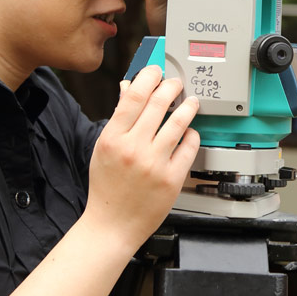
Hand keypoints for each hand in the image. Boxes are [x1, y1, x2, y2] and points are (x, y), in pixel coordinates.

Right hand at [87, 65, 199, 247]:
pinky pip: (189, 147)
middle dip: (172, 86)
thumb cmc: (107, 187)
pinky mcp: (172, 179)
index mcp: (113, 138)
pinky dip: (192, 135)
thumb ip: (118, 118)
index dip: (148, 77)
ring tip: (191, 102)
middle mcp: (133, 149)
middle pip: (158, 103)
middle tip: (177, 83)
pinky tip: (190, 132)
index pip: (134, 96)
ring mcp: (154, 164)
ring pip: (178, 123)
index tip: (157, 71)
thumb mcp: (104, 148)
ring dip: (188, 107)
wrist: (112, 224)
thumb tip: (127, 88)